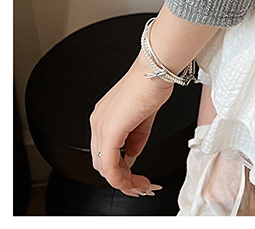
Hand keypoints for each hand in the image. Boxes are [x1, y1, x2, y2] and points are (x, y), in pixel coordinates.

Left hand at [89, 52, 173, 196]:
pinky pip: (109, 165)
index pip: (104, 151)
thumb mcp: (143, 116)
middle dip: (121, 178)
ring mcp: (101, 126)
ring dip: (123, 181)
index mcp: (104, 115)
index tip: (134, 176)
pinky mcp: (110, 132)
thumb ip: (136, 138)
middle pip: (101, 162)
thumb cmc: (153, 82)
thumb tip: (131, 156)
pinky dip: (121, 178)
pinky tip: (132, 181)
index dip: (119, 168)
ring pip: (104, 166)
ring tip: (140, 185)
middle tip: (138, 185)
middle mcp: (98, 121)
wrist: (156, 69)